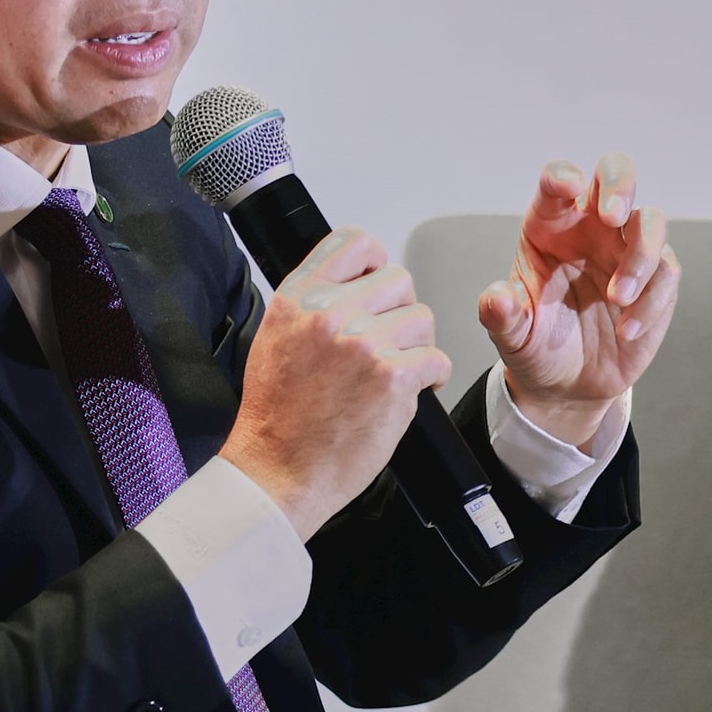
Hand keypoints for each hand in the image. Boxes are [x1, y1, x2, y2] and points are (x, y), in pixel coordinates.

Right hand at [219, 227, 450, 539]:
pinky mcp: (392, 377)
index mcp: (298, 298)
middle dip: (400, 311)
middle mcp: (329, 313)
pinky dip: (430, 378)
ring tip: (394, 370)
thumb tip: (351, 286)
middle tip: (388, 340)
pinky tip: (407, 391)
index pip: (354, 242)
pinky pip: (437, 359)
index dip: (374, 262)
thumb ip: (310, 305)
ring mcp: (363, 342)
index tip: (376, 282)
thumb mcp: (275, 338)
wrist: (278, 468)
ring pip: (422, 319)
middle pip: (399, 280)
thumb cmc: (277, 415)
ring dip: (416, 345)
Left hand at [479, 153, 679, 449]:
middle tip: (612, 216)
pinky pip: (667, 272)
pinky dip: (651, 300)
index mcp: (549, 225)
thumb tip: (497, 298)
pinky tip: (626, 331)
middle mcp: (591, 227)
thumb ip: (501, 314)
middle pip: (615, 173)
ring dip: (640, 255)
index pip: (557, 182)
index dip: (562, 176)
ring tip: (616, 299)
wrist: (568, 383)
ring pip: (650, 221)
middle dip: (619, 184)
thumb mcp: (510, 333)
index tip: (567, 187)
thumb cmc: (534, 343)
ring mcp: (626, 250)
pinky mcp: (656, 280)